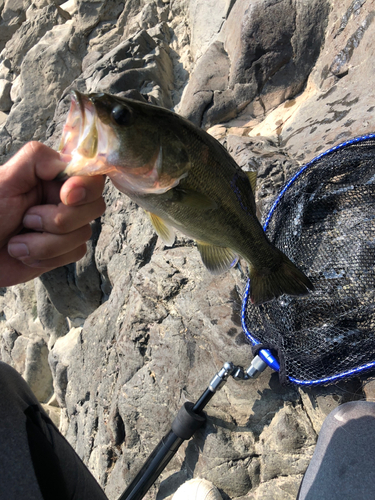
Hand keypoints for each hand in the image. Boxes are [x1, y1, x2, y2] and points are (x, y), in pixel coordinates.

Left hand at [0, 142, 105, 286]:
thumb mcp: (5, 180)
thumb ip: (36, 158)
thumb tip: (67, 161)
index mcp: (52, 177)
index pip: (91, 174)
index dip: (85, 187)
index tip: (66, 196)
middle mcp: (64, 200)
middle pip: (95, 206)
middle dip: (60, 220)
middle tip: (27, 219)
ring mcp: (67, 226)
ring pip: (84, 234)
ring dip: (45, 244)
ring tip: (17, 243)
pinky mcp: (65, 250)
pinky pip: (76, 253)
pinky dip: (47, 257)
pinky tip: (25, 255)